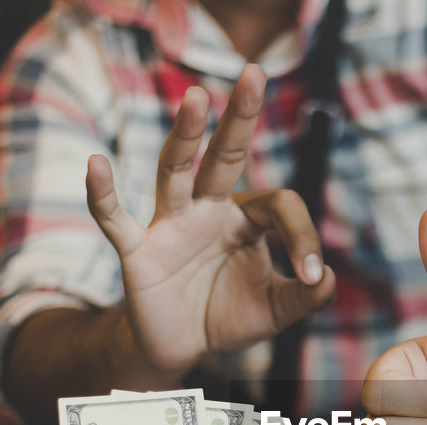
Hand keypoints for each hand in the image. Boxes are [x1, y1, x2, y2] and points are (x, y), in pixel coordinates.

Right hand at [85, 64, 335, 373]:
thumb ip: (306, 297)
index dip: (302, 238)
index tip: (312, 275)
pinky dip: (103, 194)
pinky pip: (116, 218)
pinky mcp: (138, 250)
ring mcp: (170, 225)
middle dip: (238, 118)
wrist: (181, 348)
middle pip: (223, 157)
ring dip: (184, 136)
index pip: (280, 206)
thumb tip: (330, 279)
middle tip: (254, 73)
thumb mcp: (275, 310)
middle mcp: (207, 209)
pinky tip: (97, 164)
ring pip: (175, 171)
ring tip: (196, 98)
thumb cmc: (228, 316)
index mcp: (245, 219)